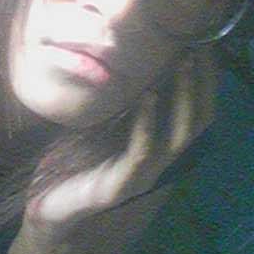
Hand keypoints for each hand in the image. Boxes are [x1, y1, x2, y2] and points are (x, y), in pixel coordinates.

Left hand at [24, 50, 214, 244]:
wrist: (48, 209)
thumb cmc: (75, 163)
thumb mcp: (102, 125)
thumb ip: (121, 102)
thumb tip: (133, 60)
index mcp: (158, 147)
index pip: (195, 113)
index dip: (205, 81)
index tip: (204, 44)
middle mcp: (159, 161)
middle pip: (197, 122)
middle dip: (201, 83)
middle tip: (198, 47)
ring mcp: (142, 176)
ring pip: (178, 137)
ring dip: (183, 97)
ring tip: (182, 64)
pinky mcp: (120, 187)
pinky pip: (142, 152)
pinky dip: (147, 123)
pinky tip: (148, 96)